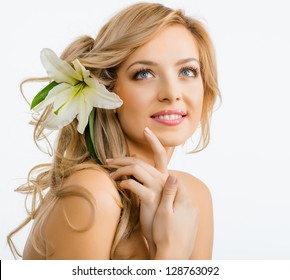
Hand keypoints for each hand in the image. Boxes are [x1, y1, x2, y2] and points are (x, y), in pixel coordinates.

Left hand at [106, 127, 167, 248]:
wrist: (161, 231)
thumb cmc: (154, 210)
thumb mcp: (152, 191)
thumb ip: (145, 177)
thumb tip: (133, 163)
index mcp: (163, 176)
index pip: (160, 154)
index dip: (154, 141)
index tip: (146, 130)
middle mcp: (162, 179)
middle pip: (139, 161)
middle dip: (121, 159)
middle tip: (109, 161)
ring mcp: (157, 188)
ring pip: (135, 168)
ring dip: (119, 170)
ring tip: (111, 175)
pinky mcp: (150, 198)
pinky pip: (132, 184)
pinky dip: (123, 182)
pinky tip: (118, 185)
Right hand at [153, 175, 198, 259]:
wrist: (174, 257)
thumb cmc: (165, 234)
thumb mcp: (163, 211)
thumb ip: (169, 193)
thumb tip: (173, 176)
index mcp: (185, 201)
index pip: (178, 182)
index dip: (168, 180)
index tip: (159, 179)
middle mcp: (193, 207)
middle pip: (182, 192)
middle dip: (172, 190)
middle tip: (160, 191)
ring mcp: (195, 217)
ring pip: (184, 202)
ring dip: (176, 200)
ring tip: (164, 205)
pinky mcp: (194, 225)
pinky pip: (187, 212)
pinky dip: (179, 210)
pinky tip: (171, 217)